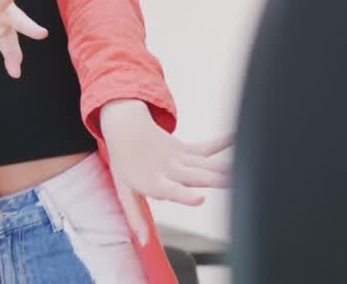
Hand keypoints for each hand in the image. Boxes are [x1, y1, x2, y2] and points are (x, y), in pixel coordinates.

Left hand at [100, 99, 232, 244]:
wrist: (125, 129)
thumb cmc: (125, 164)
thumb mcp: (125, 192)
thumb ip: (136, 217)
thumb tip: (145, 242)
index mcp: (155, 182)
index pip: (170, 190)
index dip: (185, 195)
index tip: (200, 198)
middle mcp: (170, 170)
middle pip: (197, 177)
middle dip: (217, 181)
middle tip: (238, 185)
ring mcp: (180, 159)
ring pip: (206, 165)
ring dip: (226, 169)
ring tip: (247, 173)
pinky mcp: (188, 150)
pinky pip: (208, 148)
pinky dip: (224, 143)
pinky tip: (239, 138)